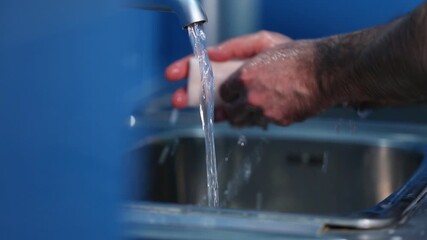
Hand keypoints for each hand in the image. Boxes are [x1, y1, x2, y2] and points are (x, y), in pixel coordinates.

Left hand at [218, 40, 335, 126]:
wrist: (328, 72)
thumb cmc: (299, 56)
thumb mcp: (264, 41)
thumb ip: (235, 47)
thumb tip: (212, 54)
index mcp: (246, 77)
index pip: (223, 92)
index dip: (228, 92)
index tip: (232, 90)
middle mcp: (253, 97)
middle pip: (231, 113)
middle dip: (232, 108)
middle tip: (237, 103)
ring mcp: (266, 112)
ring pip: (245, 122)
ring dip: (245, 117)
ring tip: (252, 107)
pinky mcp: (280, 122)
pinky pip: (265, 123)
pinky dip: (265, 118)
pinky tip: (272, 107)